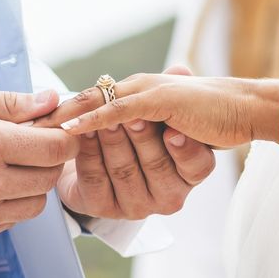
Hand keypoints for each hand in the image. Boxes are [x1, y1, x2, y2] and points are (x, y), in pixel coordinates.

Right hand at [0, 81, 79, 242]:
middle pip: (49, 178)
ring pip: (33, 205)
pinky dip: (9, 204)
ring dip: (32, 185)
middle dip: (50, 159)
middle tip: (31, 144)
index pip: (56, 149)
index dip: (66, 138)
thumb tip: (50, 101)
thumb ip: (8, 102)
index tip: (60, 131)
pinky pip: (8, 222)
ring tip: (8, 166)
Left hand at [35, 67, 215, 218]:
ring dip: (112, 141)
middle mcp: (168, 194)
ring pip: (124, 170)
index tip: (173, 132)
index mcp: (190, 173)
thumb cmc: (142, 128)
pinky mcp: (105, 207)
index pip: (198, 165)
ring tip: (105, 121)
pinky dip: (88, 152)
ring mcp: (137, 205)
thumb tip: (179, 69)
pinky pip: (94, 179)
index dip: (186, 151)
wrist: (96, 159)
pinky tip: (80, 131)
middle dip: (141, 138)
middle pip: (156, 166)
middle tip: (132, 116)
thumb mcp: (161, 112)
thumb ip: (172, 94)